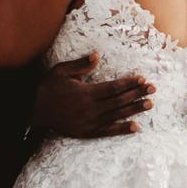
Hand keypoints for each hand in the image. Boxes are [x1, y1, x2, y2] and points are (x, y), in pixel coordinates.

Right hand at [33, 54, 154, 138]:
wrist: (33, 110)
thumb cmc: (47, 88)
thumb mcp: (62, 71)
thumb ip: (81, 65)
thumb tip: (97, 55)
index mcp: (85, 92)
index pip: (113, 87)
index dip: (129, 83)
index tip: (142, 79)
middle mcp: (90, 108)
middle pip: (119, 101)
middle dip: (137, 94)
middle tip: (153, 90)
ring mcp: (88, 122)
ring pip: (116, 115)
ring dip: (134, 110)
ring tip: (149, 104)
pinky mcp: (85, 132)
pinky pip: (107, 131)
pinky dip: (122, 129)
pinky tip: (135, 127)